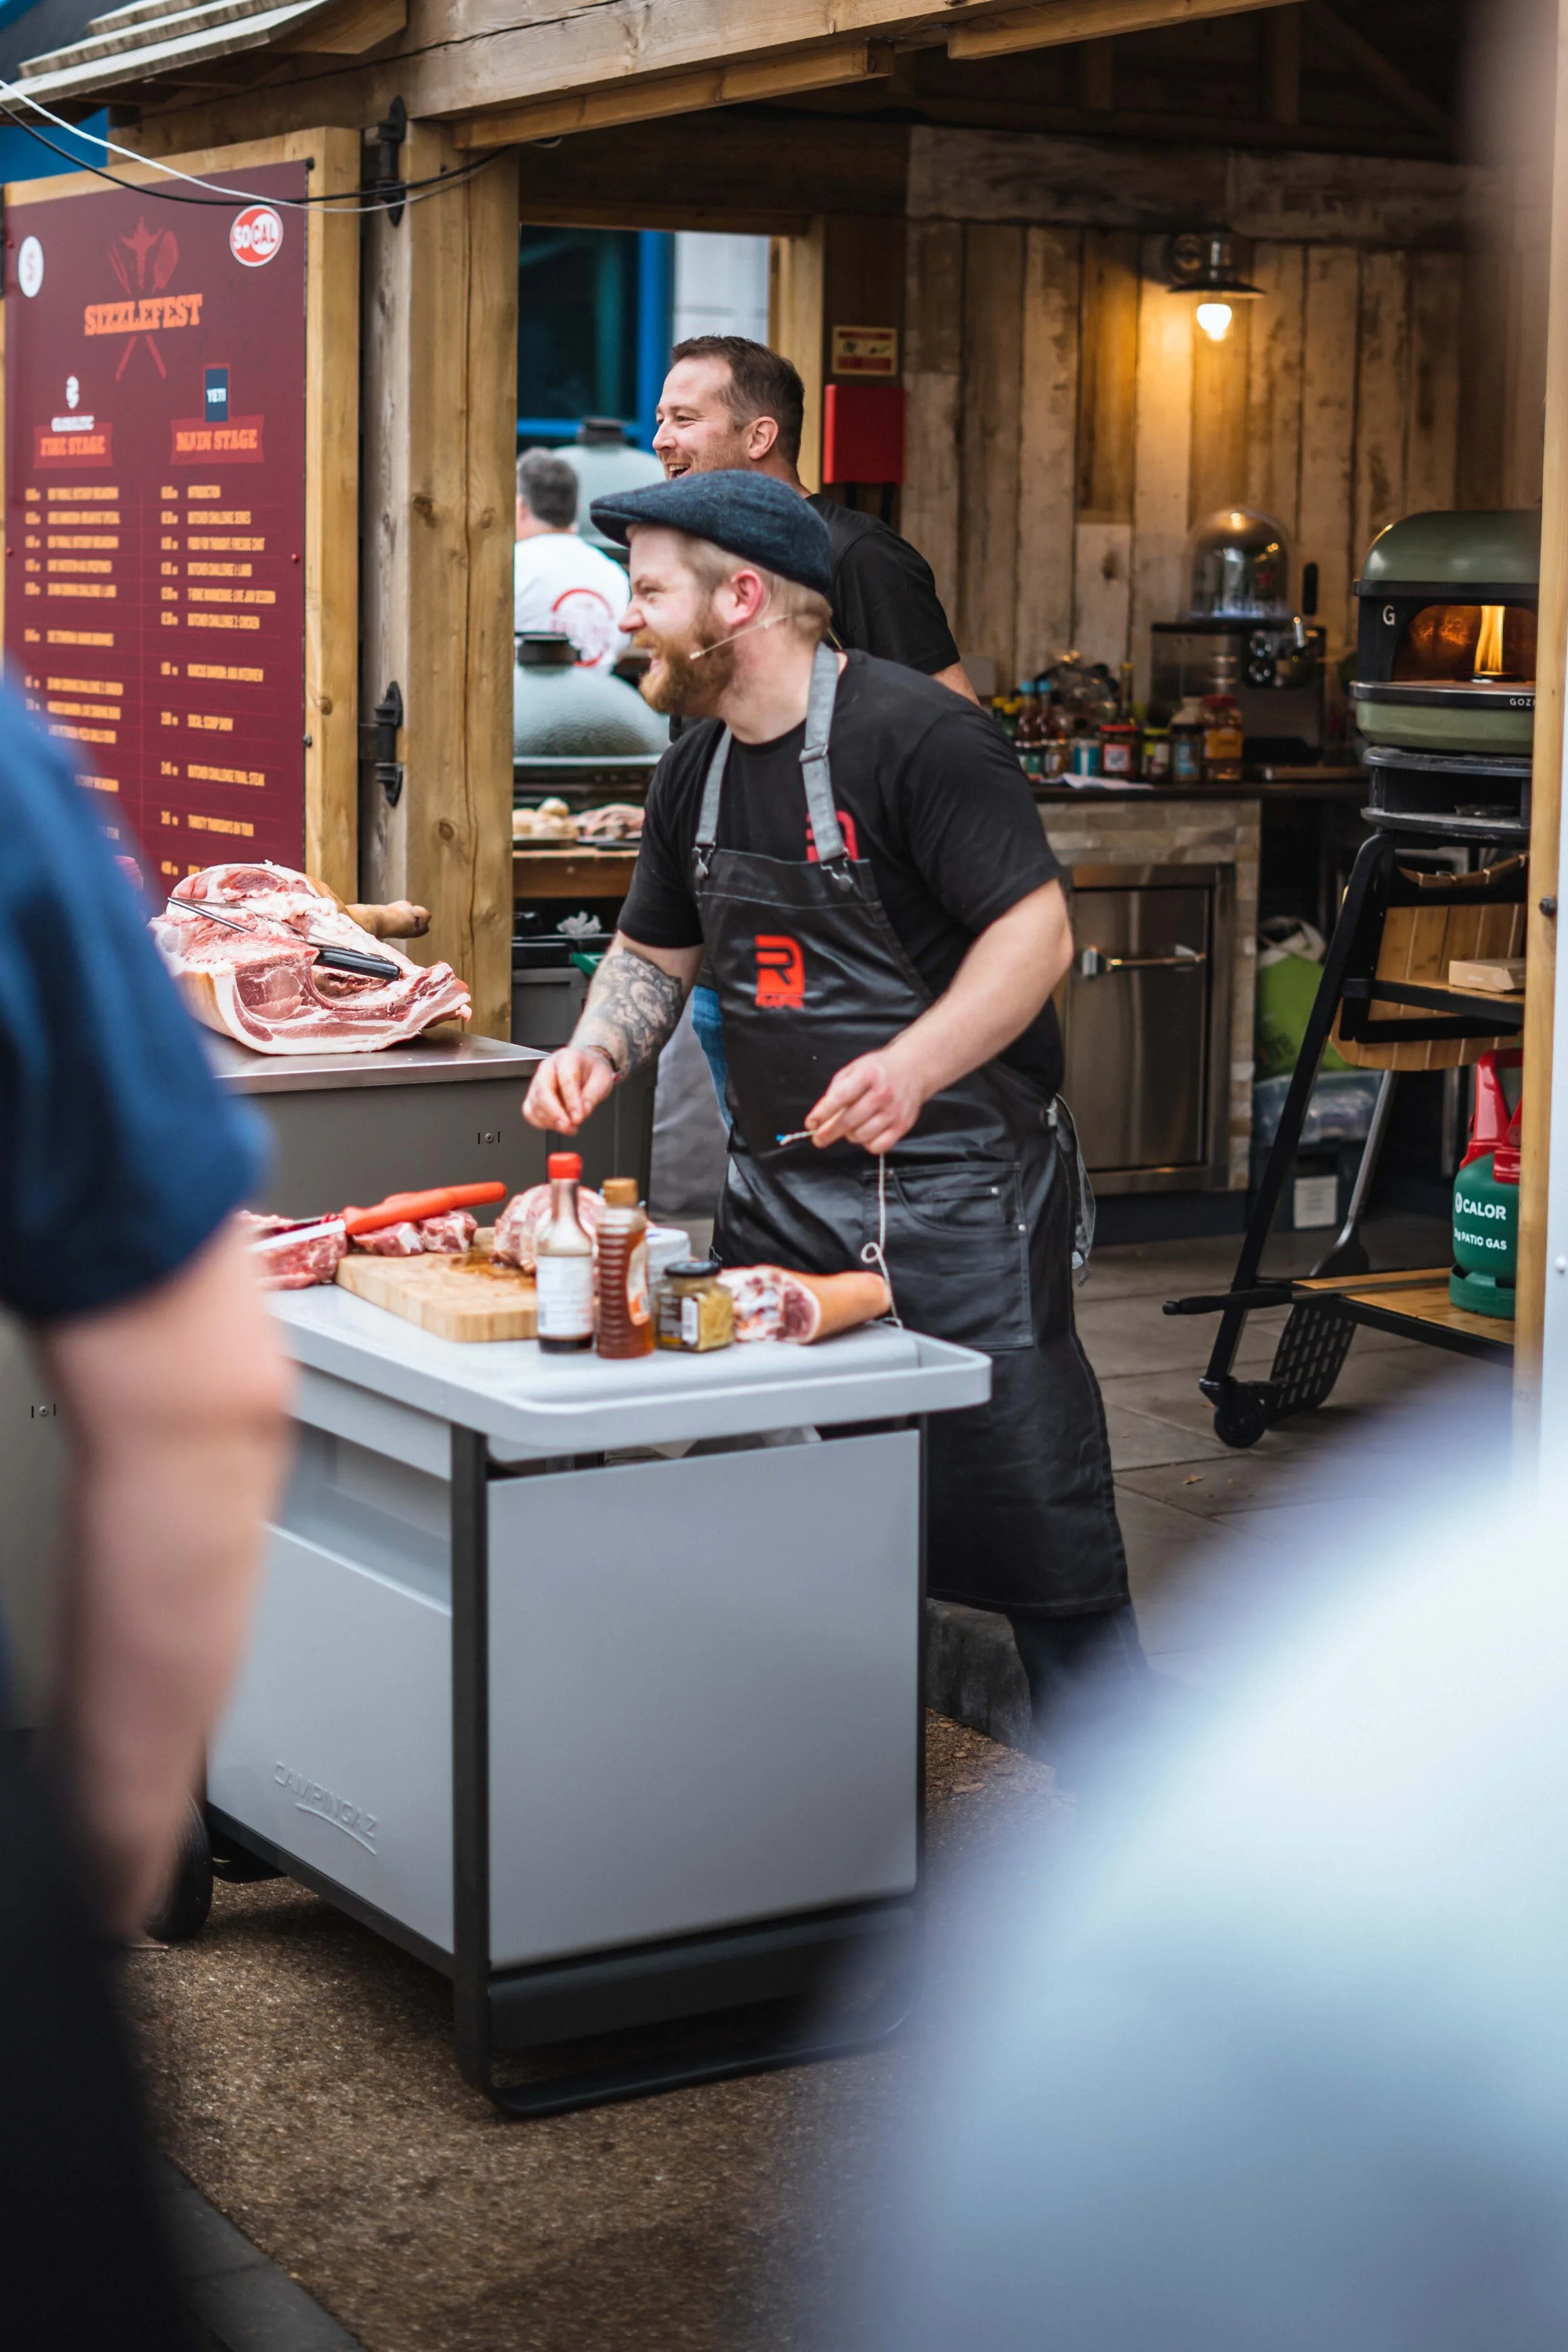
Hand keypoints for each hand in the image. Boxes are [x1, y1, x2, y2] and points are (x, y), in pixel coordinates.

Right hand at [523, 1046, 616, 1133]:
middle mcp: (548, 1067)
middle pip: (543, 1090)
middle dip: (555, 1113)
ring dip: (550, 1120)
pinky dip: (541, 1122)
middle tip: (568, 1126)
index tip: (579, 1117)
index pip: (566, 1078)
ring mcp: (538, 1081)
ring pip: (534, 1103)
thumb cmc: (592, 1070)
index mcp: (567, 1058)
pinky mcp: (533, 1094)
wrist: (586, 1065)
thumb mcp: (602, 1079)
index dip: (572, 1101)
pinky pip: (529, 1111)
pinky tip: (556, 1125)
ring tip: (569, 1127)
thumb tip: (582, 1113)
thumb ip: (592, 1096)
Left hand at [805, 1047, 924, 1153]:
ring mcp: (894, 1111)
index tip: (811, 1123)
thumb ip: (834, 1092)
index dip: (823, 1113)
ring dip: (850, 1135)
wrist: (913, 1069)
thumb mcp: (853, 1071)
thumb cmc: (878, 1070)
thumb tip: (818, 1119)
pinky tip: (866, 1134)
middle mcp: (883, 1093)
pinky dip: (867, 1144)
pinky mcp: (903, 1125)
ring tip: (850, 1127)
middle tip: (818, 1139)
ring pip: (861, 1135)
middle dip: (829, 1132)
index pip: (840, 1097)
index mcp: (868, 1074)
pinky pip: (878, 1146)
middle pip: (849, 1120)